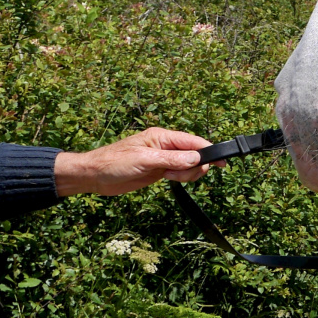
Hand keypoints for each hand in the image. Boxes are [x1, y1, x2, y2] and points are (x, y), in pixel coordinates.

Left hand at [53, 127, 218, 196]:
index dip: (210, 151)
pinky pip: (180, 173)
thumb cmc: (113, 163)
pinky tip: (169, 180)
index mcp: (162, 137)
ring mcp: (163, 158)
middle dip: (194, 168)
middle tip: (175, 176)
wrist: (94, 176)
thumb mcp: (144, 160)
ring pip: (189, 165)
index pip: (194, 142)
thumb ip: (172, 160)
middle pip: (195, 155)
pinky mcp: (160, 170)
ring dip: (186, 175)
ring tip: (168, 178)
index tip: (223, 163)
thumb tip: (197, 159)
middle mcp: (166, 146)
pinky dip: (181, 178)